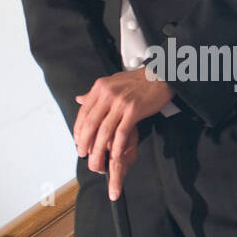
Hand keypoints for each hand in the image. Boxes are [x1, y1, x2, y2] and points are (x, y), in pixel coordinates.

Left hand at [74, 67, 174, 198]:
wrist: (159, 76)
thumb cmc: (136, 80)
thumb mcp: (112, 82)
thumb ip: (95, 93)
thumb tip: (79, 99)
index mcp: (100, 87)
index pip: (83, 112)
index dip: (78, 129)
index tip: (77, 141)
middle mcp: (108, 94)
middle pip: (91, 123)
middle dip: (84, 142)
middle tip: (82, 154)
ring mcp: (121, 102)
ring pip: (104, 130)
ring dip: (98, 149)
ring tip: (95, 160)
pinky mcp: (134, 110)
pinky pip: (122, 132)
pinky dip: (116, 146)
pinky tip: (114, 156)